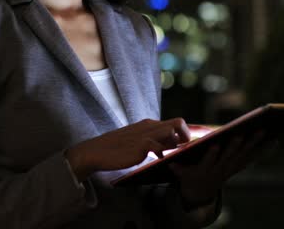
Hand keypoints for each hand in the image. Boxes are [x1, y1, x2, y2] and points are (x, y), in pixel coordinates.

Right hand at [66, 118, 191, 179]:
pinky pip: (160, 146)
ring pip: (172, 130)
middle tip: (183, 150)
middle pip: (179, 122)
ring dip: (177, 143)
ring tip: (172, 154)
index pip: (174, 123)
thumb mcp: (136, 141)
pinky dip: (164, 153)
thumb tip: (166, 149)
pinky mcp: (141, 145)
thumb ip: (151, 142)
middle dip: (187, 136)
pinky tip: (158, 159)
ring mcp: (145, 135)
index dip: (185, 133)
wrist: (97, 151)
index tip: (186, 145)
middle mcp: (149, 126)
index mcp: (149, 124)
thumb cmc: (116, 148)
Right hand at [169, 131, 273, 206]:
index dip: (212, 154)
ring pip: (244, 155)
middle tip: (242, 134)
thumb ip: (177, 168)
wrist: (199, 192)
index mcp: (204, 171)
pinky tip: (274, 141)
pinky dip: (263, 150)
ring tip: (263, 131)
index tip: (214, 145)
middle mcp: (220, 170)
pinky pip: (252, 158)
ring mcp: (231, 168)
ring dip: (254, 144)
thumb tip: (170, 162)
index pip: (208, 162)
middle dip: (236, 145)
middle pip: (230, 156)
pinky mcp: (238, 167)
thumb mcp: (180, 174)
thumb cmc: (187, 177)